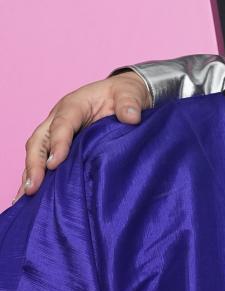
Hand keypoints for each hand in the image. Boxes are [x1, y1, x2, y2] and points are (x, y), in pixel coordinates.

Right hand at [16, 71, 149, 200]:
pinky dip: (36, 175)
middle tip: (33, 187)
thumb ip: (130, 104)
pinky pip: (43, 159)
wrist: (122, 98)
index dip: (58, 143)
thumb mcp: (131, 94)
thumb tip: (131, 117)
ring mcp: (56, 132)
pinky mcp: (59, 145)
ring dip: (31, 172)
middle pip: (40, 139)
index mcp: (74, 105)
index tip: (55, 164)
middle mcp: (58, 118)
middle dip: (35, 163)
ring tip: (27, 195)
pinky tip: (31, 195)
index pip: (62, 124)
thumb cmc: (124, 95)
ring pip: (36, 151)